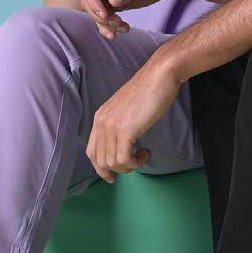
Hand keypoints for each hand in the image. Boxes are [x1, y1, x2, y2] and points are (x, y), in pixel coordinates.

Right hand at [82, 0, 189, 38]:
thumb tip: (111, 2)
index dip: (93, 2)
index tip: (105, 15)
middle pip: (89, 1)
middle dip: (99, 15)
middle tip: (116, 22)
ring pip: (97, 11)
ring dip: (106, 23)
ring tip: (123, 28)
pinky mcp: (118, 3)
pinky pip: (107, 16)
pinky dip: (112, 25)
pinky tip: (124, 29)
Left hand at [86, 55, 181, 181]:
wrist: (160, 76)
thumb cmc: (149, 90)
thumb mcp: (126, 109)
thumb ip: (120, 125)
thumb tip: (123, 145)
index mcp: (100, 117)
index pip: (91, 152)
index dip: (101, 168)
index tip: (113, 176)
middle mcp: (101, 123)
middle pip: (100, 161)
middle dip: (118, 169)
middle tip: (135, 164)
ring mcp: (112, 126)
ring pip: (112, 163)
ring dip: (129, 166)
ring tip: (143, 155)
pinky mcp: (125, 130)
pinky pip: (123, 159)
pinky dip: (135, 162)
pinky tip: (146, 152)